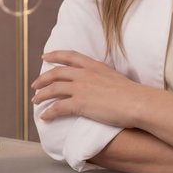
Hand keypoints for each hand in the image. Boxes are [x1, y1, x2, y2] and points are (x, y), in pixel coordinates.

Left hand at [31, 50, 150, 126]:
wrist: (137, 102)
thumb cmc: (132, 94)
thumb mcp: (114, 77)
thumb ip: (102, 76)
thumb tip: (100, 82)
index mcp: (93, 66)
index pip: (69, 56)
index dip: (55, 55)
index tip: (45, 56)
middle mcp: (84, 74)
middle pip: (56, 72)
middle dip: (43, 78)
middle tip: (35, 84)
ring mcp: (81, 88)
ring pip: (53, 89)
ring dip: (41, 95)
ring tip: (35, 100)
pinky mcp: (80, 104)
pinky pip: (58, 107)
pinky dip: (49, 112)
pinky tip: (44, 117)